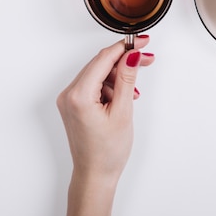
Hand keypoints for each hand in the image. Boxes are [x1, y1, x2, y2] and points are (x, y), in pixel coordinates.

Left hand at [57, 36, 153, 215]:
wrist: (96, 174)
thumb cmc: (107, 151)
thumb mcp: (123, 111)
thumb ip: (127, 80)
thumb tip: (132, 55)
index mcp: (78, 95)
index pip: (103, 59)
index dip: (125, 47)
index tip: (142, 41)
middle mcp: (69, 94)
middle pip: (100, 64)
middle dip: (124, 61)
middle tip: (146, 58)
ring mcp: (69, 99)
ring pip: (98, 74)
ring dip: (119, 77)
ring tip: (134, 93)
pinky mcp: (74, 104)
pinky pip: (94, 85)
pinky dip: (111, 87)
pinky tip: (124, 98)